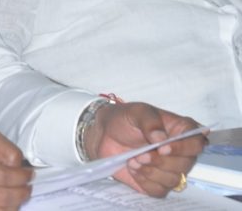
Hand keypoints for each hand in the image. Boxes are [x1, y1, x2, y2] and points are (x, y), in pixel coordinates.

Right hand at [0, 128, 31, 210]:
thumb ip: (4, 146)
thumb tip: (20, 166)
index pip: (2, 176)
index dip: (21, 177)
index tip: (30, 174)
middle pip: (2, 197)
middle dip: (21, 193)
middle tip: (27, 187)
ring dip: (14, 205)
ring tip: (18, 195)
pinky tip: (5, 205)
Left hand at [83, 102, 206, 197]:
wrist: (104, 134)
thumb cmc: (124, 119)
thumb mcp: (136, 111)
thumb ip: (150, 121)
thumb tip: (161, 138)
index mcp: (179, 130)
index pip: (196, 142)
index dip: (183, 148)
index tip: (163, 148)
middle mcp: (179, 151)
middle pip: (186, 164)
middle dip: (161, 161)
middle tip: (140, 154)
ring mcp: (169, 168)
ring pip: (173, 179)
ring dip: (151, 171)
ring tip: (133, 159)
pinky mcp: (157, 182)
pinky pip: (159, 190)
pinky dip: (145, 181)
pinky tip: (133, 169)